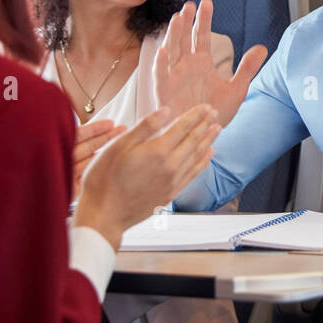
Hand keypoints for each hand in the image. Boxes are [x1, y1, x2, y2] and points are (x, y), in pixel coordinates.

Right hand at [73, 104, 219, 250]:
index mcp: (158, 150)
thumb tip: (167, 110)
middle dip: (205, 125)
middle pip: (193, 140)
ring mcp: (173, 181)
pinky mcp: (171, 193)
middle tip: (216, 113)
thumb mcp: (119, 146)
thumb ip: (146, 127)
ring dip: (208, 140)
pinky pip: (193, 174)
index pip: (183, 127)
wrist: (105, 215)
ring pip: (197, 156)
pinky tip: (209, 155)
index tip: (207, 106)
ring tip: (217, 129)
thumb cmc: (105, 178)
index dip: (196, 115)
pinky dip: (204, 162)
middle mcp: (171, 165)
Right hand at [155, 0, 267, 126]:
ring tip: (177, 18)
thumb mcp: (236, 89)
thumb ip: (247, 68)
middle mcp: (186, 67)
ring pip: (171, 52)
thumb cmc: (215, 113)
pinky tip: (162, 50)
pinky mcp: (164, 93)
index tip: (206, 2)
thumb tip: (262, 47)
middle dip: (186, 22)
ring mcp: (174, 78)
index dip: (203, 20)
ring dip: (173, 35)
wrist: (203, 135)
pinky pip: (161, 77)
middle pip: (184, 39)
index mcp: (201, 63)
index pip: (201, 36)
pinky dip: (160, 64)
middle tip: (190, 5)